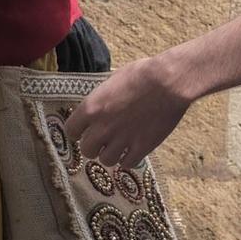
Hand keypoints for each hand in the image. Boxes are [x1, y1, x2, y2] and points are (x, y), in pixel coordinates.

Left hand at [65, 53, 193, 168]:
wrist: (169, 82)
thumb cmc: (141, 74)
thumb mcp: (111, 82)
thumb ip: (100, 100)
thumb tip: (97, 109)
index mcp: (92, 108)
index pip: (71, 130)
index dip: (77, 132)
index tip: (83, 130)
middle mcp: (103, 127)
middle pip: (87, 150)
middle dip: (93, 146)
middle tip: (101, 141)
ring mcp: (123, 140)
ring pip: (106, 160)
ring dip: (110, 154)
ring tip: (118, 147)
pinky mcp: (142, 148)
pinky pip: (127, 164)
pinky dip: (128, 160)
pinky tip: (132, 152)